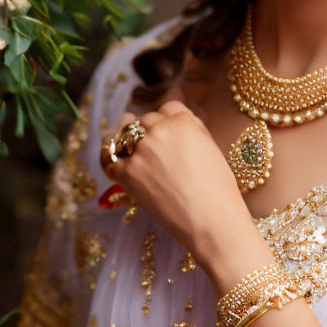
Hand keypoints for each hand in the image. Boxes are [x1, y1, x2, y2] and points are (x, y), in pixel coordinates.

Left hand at [101, 101, 255, 270]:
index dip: (168, 120)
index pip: (168, 108)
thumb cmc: (216, 187)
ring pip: (126, 135)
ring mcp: (141, 150)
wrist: (210, 219)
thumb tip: (176, 118)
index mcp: (182, 120)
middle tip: (155, 150)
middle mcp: (159, 130)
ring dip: (129, 142)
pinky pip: (109, 159)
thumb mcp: (210, 146)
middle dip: (150, 132)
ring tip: (133, 152)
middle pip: (146, 120)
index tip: (167, 131)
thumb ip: (192, 127)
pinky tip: (115, 163)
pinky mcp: (127, 172)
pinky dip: (112, 161)